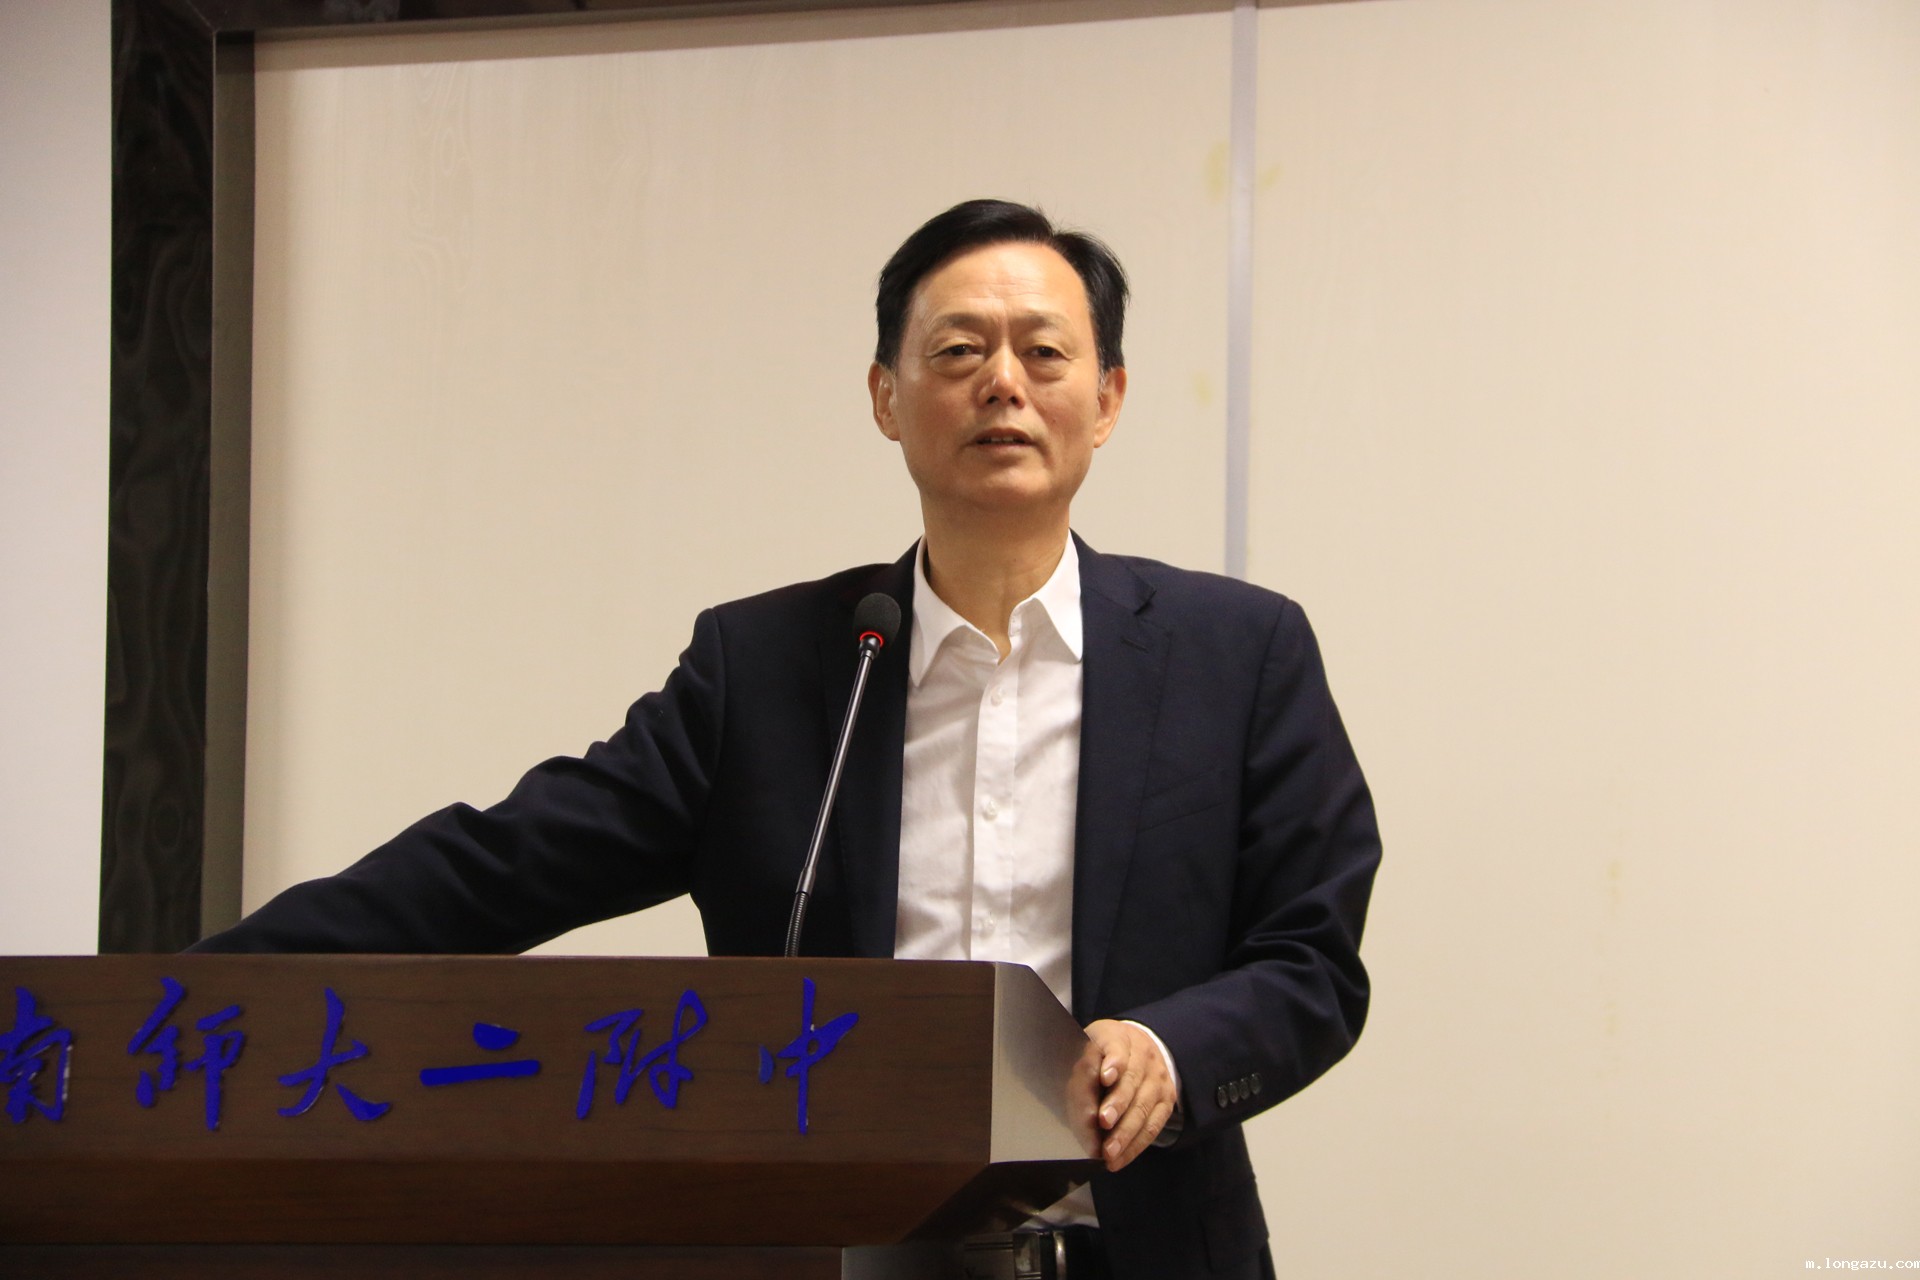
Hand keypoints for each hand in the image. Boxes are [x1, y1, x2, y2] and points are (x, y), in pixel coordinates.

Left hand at [1082, 1019, 1175, 1172]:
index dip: (1113, 1062)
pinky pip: (1153, 1127)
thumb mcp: (1089, 1046)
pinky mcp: (1166, 1101)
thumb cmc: (1102, 1052)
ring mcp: (1158, 1079)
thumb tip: (1072, 1097)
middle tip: (1103, 1122)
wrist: (1139, 1046)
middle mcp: (1144, 1055)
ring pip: (1144, 1107)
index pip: (1118, 1048)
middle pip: (1132, 1081)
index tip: (1105, 1077)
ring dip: (1125, 1133)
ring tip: (1108, 1153)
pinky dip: (1135, 1146)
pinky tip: (1119, 1159)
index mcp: (1119, 1037)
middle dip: (1118, 1104)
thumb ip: (1081, 1066)